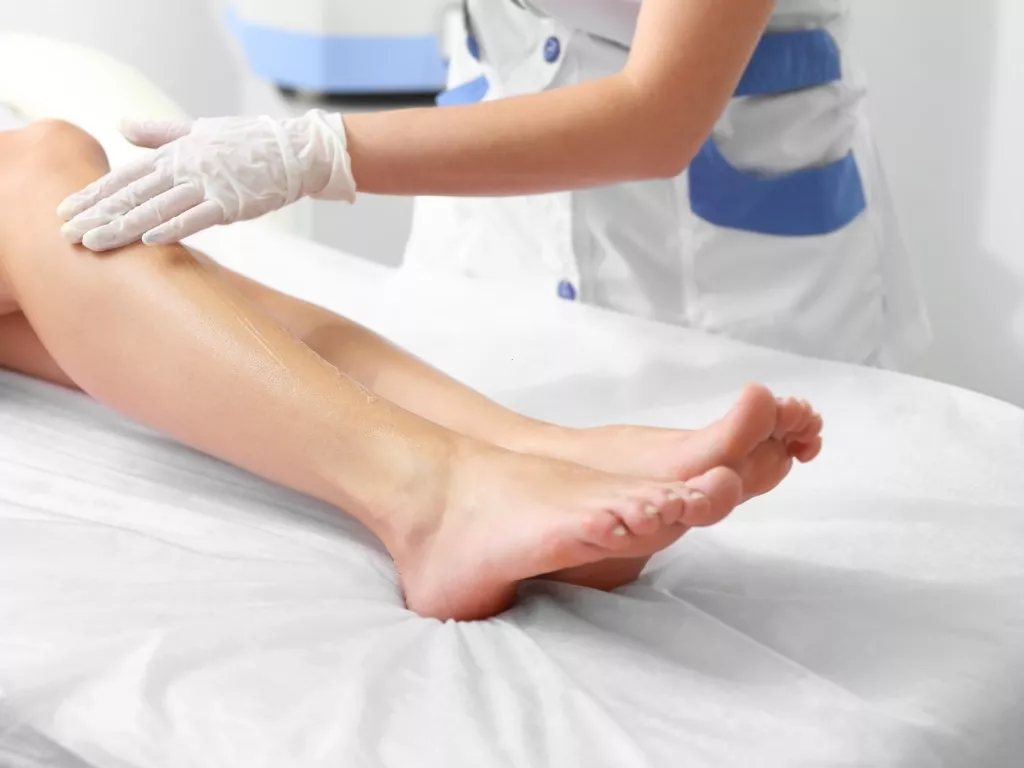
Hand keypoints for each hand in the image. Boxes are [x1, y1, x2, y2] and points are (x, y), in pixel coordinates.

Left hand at [57, 110, 355, 250]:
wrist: (295, 152)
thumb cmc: (249, 142)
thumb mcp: (200, 130)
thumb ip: (160, 133)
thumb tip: (121, 128)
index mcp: (175, 153)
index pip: (126, 177)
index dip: (94, 194)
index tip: (67, 211)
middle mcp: (185, 167)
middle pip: (132, 194)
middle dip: (97, 215)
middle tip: (67, 234)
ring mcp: (208, 185)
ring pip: (156, 208)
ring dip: (122, 227)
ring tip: (94, 243)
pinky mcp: (232, 202)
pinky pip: (197, 217)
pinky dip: (172, 228)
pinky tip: (147, 240)